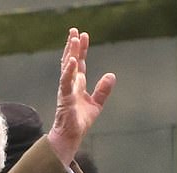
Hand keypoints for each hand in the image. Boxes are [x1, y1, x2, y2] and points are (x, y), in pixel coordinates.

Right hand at [48, 27, 116, 164]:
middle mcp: (70, 85)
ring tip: (73, 39)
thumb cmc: (79, 122)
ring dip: (69, 53)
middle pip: (71, 61)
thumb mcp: (96, 104)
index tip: (83, 35)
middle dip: (72, 46)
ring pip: (67, 68)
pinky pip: (65, 82)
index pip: (78, 63)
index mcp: (77, 85)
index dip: (80, 50)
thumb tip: (111, 75)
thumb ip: (103, 90)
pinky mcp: (64, 98)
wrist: (70, 137)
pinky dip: (68, 71)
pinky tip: (71, 61)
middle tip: (75, 30)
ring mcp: (66, 91)